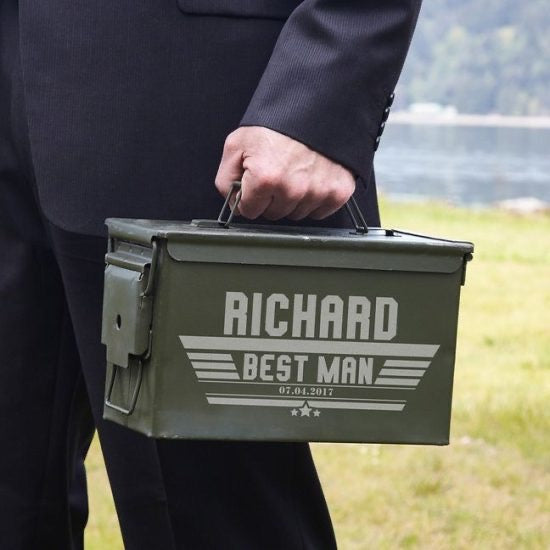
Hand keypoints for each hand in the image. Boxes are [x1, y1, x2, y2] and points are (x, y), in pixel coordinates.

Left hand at [215, 126, 355, 220]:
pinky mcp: (338, 192)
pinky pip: (320, 212)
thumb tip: (232, 200)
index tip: (255, 183)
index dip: (249, 197)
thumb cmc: (279, 122)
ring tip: (295, 172)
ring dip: (293, 199)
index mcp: (266, 178)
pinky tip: (311, 179)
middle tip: (277, 172)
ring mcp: (318, 192)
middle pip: (273, 214)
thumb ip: (226, 178)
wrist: (317, 105)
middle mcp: (293, 189)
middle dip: (271, 198)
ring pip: (296, 214)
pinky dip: (315, 199)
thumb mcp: (237, 144)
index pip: (249, 211)